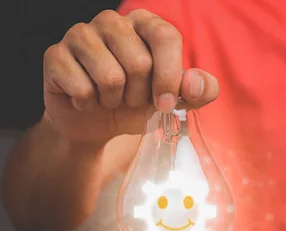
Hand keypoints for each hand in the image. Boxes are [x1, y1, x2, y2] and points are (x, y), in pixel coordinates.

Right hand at [42, 9, 218, 144]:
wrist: (96, 123)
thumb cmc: (137, 103)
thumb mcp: (174, 100)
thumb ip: (199, 91)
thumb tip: (196, 84)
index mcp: (145, 24)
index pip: (165, 36)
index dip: (168, 76)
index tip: (165, 103)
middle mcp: (112, 21)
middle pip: (139, 62)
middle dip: (139, 95)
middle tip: (131, 99)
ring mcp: (80, 34)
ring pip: (110, 76)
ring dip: (115, 100)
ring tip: (110, 98)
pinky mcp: (55, 55)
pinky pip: (81, 87)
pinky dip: (89, 104)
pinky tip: (87, 99)